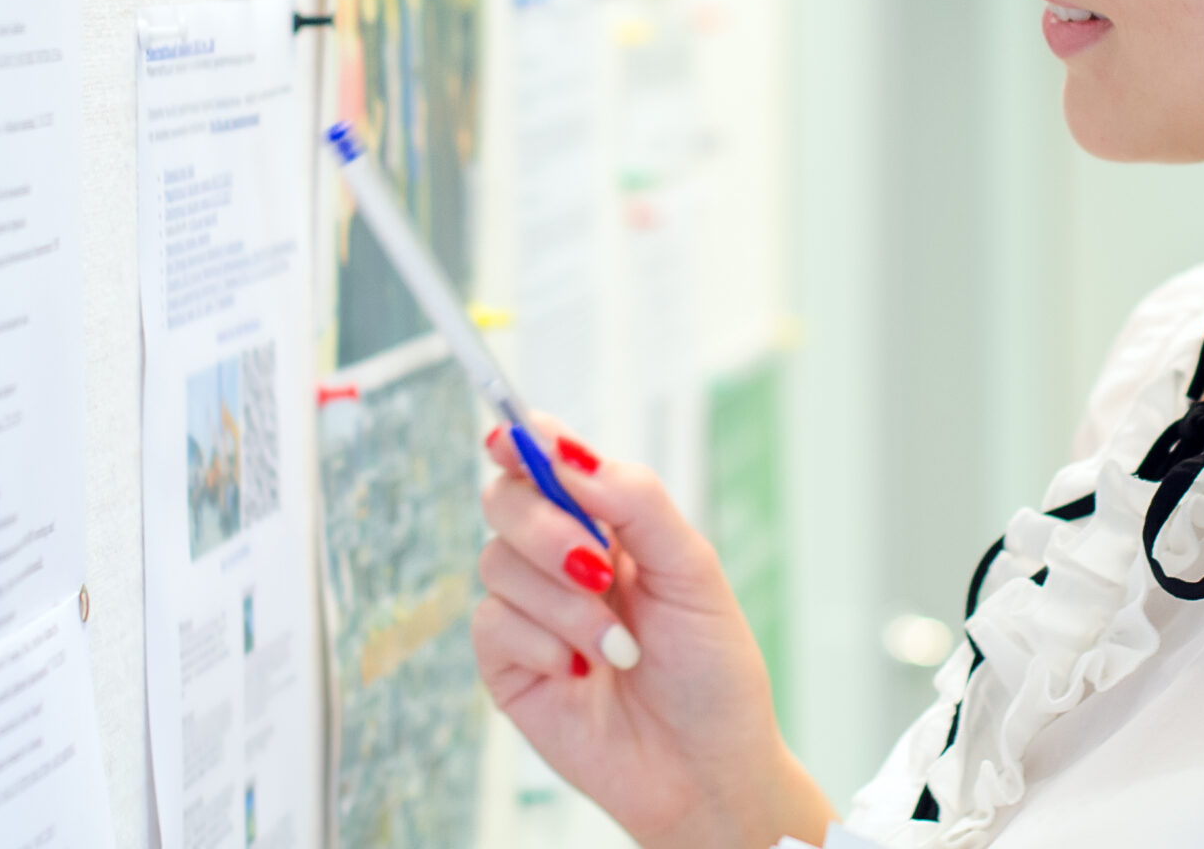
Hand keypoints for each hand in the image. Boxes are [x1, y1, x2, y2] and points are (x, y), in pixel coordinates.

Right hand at [472, 421, 833, 848]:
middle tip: (597, 567)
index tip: (512, 435)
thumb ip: (635, 501)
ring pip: (496, 563)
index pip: (547, 460)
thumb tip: (568, 454)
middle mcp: (559, 559)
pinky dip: (542, 644)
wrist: (706, 769)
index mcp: (606, 523)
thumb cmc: (711, 671)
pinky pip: (491, 624)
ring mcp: (530, 612)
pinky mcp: (507, 666)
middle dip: (546, 527)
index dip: (522, 439)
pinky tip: (582, 673)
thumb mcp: (693, 571)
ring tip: (617, 649)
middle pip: (505, 499)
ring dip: (564, 606)